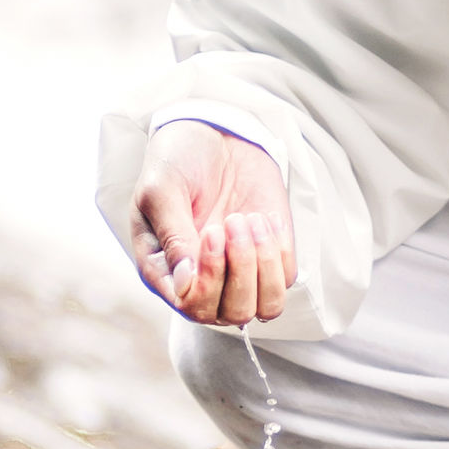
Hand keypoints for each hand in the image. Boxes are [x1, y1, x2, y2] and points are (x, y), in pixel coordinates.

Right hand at [131, 120, 294, 325]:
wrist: (213, 134)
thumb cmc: (177, 160)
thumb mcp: (162, 189)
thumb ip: (172, 236)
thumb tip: (185, 285)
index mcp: (165, 271)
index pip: (191, 305)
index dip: (209, 279)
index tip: (211, 231)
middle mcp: (202, 280)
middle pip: (231, 314)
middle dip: (239, 269)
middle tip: (231, 221)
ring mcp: (238, 271)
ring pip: (265, 307)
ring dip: (264, 266)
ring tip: (249, 221)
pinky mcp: (269, 257)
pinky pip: (286, 279)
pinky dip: (280, 250)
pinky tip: (263, 217)